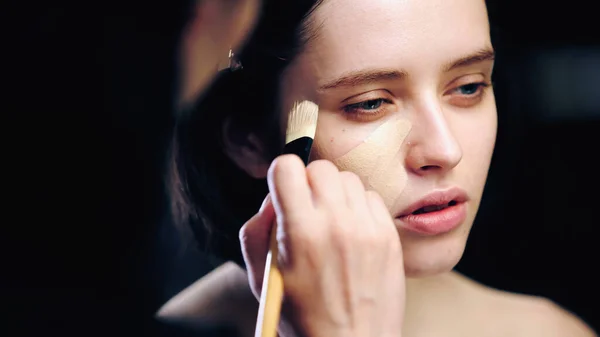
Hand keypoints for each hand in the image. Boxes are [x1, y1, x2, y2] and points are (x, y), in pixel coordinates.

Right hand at [240, 154, 405, 336]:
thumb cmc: (300, 316)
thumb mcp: (261, 277)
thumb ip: (257, 229)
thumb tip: (274, 197)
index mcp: (300, 232)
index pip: (287, 167)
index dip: (280, 176)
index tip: (283, 191)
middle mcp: (336, 224)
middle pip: (319, 167)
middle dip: (308, 183)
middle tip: (307, 209)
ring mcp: (367, 228)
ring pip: (347, 178)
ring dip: (334, 193)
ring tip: (331, 221)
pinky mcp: (388, 236)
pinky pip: (371, 197)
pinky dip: (358, 207)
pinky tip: (351, 231)